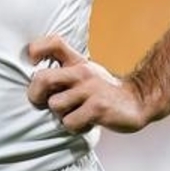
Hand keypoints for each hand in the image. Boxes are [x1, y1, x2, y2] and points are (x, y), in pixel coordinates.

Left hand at [26, 35, 148, 134]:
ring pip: (55, 105)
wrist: (137, 101)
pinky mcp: (98, 107)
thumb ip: (64, 69)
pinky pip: (70, 122)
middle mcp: (82, 72)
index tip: (32, 63)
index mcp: (77, 62)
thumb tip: (33, 78)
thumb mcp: (85, 72)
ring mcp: (90, 89)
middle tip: (41, 103)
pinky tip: (85, 123)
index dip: (36, 50)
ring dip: (60, 115)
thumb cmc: (103, 90)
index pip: (54, 43)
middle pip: (43, 78)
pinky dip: (74, 127)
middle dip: (35, 94)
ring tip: (74, 114)